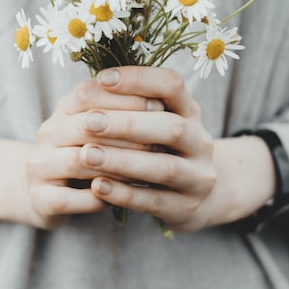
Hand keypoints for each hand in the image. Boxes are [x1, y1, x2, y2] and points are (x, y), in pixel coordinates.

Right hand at [23, 75, 165, 228]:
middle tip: (161, 141)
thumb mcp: (100, 128)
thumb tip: (163, 101)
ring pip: (81, 161)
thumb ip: (121, 112)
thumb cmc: (87, 153)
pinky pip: (73, 198)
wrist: (47, 193)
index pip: (90, 92)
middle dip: (129, 133)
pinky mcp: (41, 199)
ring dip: (118, 166)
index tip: (160, 107)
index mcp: (64, 108)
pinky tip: (124, 197)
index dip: (126, 98)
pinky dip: (101, 197)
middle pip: (87, 125)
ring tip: (148, 170)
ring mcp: (40, 166)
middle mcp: (47, 132)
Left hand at [82, 66, 220, 232]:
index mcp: (191, 111)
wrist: (198, 197)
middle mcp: (201, 142)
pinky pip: (154, 201)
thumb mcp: (157, 122)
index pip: (172, 85)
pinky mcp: (186, 208)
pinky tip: (97, 186)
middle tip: (89, 122)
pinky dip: (124, 193)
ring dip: (123, 160)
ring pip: (164, 167)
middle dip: (128, 124)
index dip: (139, 79)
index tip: (102, 79)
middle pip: (172, 128)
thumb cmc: (163, 150)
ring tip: (87, 155)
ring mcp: (198, 178)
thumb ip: (131, 105)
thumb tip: (87, 87)